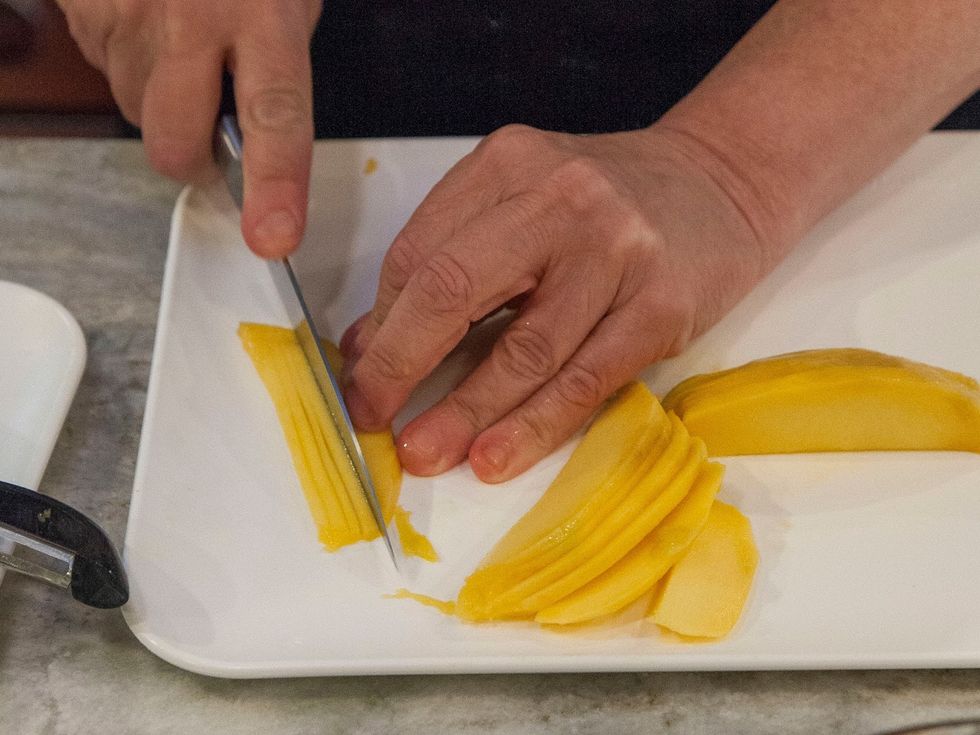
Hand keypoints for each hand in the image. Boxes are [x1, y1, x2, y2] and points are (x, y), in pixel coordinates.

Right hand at [57, 0, 320, 256]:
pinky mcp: (83, 11)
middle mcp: (190, 21)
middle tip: (206, 133)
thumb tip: (260, 134)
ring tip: (179, 44)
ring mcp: (127, 16)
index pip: (275, 116)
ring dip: (158, 100)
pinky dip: (128, 63)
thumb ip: (275, 63)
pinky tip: (147, 24)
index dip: (275, 184)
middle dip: (188, 158)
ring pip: (135, 110)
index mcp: (261, 15)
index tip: (273, 237)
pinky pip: (104, 70)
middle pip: (175, 142)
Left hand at [341, 123, 782, 482]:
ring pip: (524, 349)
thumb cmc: (607, 202)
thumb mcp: (520, 202)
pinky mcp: (662, 307)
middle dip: (400, 364)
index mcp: (510, 165)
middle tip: (370, 417)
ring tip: (424, 452)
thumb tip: (372, 342)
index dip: (381, 325)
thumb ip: (448, 257)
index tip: (360, 377)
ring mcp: (618, 253)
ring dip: (465, 411)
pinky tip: (494, 456)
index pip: (420, 253)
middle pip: (455, 288)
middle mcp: (560, 200)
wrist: (722, 184)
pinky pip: (585, 380)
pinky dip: (534, 425)